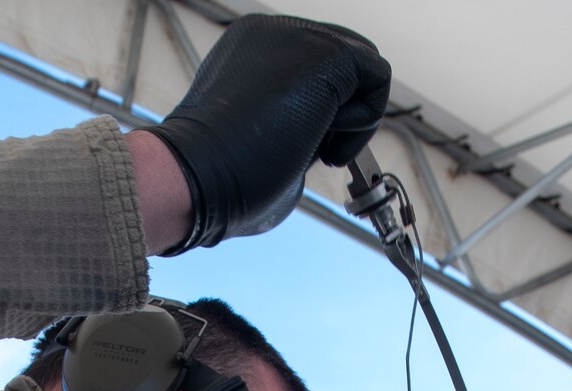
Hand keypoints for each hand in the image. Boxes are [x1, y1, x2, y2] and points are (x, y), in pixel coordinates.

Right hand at [145, 14, 390, 252]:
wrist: (194, 176)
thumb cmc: (216, 178)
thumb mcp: (252, 139)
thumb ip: (286, 123)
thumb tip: (321, 144)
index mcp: (248, 49)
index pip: (312, 68)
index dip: (320, 112)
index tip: (297, 150)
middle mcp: (271, 32)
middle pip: (342, 61)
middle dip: (340, 110)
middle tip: (314, 154)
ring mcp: (297, 37)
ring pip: (362, 67)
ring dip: (350, 117)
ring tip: (316, 150)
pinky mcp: (325, 53)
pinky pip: (377, 77)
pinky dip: (365, 120)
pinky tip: (327, 144)